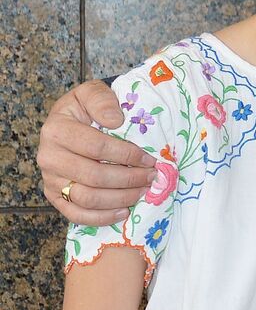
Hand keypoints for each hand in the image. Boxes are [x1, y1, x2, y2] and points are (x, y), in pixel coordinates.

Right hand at [37, 81, 154, 224]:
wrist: (75, 122)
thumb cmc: (87, 108)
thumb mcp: (93, 93)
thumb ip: (102, 100)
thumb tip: (115, 120)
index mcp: (56, 130)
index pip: (96, 147)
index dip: (127, 155)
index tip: (150, 158)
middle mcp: (48, 157)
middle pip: (94, 176)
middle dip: (129, 178)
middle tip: (152, 177)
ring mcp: (51, 179)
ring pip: (88, 198)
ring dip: (121, 198)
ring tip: (144, 191)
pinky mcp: (55, 197)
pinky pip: (77, 214)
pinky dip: (102, 217)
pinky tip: (124, 211)